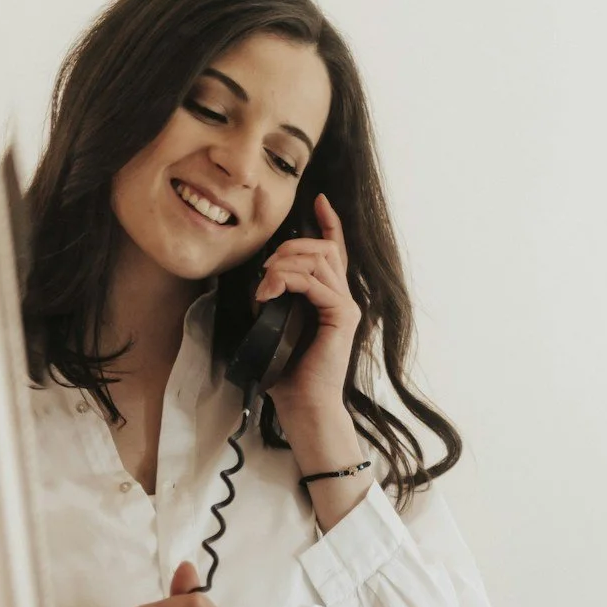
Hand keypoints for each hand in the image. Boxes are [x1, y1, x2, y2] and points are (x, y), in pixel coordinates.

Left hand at [258, 194, 359, 451]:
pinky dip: (287, 281)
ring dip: (284, 263)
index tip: (319, 199)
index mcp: (330, 298)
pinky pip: (314, 282)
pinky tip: (269, 293)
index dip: (329, 222)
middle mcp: (343, 297)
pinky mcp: (342, 316)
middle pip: (323, 248)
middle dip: (289, 248)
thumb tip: (260, 281)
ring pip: (319, 259)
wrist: (304, 407)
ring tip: (264, 285)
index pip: (334, 251)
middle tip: (264, 269)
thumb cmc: (287, 374)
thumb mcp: (273, 327)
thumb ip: (272, 301)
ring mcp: (346, 305)